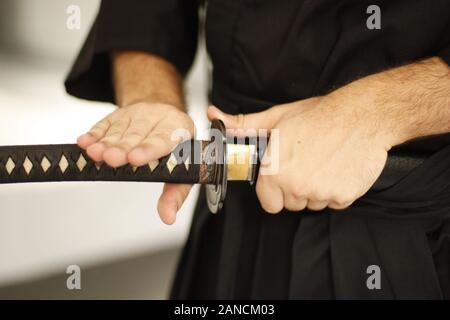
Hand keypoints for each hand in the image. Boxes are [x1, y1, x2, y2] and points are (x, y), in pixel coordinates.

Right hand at [77, 102, 194, 223]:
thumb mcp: (185, 168)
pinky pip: (106, 124)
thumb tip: (168, 217)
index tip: (136, 159)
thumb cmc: (177, 147)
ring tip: (95, 154)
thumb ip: (176, 193)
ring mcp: (138, 115)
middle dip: (123, 147)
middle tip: (112, 159)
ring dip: (106, 142)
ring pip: (120, 130)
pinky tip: (85, 142)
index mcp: (179, 129)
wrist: (166, 116)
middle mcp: (158, 118)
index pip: (165, 139)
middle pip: (139, 135)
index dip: (150, 149)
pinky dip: (95, 134)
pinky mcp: (120, 115)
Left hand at [207, 93, 394, 212]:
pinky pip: (334, 202)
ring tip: (323, 162)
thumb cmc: (319, 115)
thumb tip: (214, 117)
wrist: (363, 115)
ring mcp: (322, 194)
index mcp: (276, 171)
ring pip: (312, 204)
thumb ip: (243, 125)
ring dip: (316, 190)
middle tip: (306, 163)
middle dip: (295, 189)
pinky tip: (338, 168)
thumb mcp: (276, 117)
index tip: (282, 175)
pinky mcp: (344, 197)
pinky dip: (336, 190)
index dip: (274, 189)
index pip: (268, 202)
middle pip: (290, 204)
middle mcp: (297, 186)